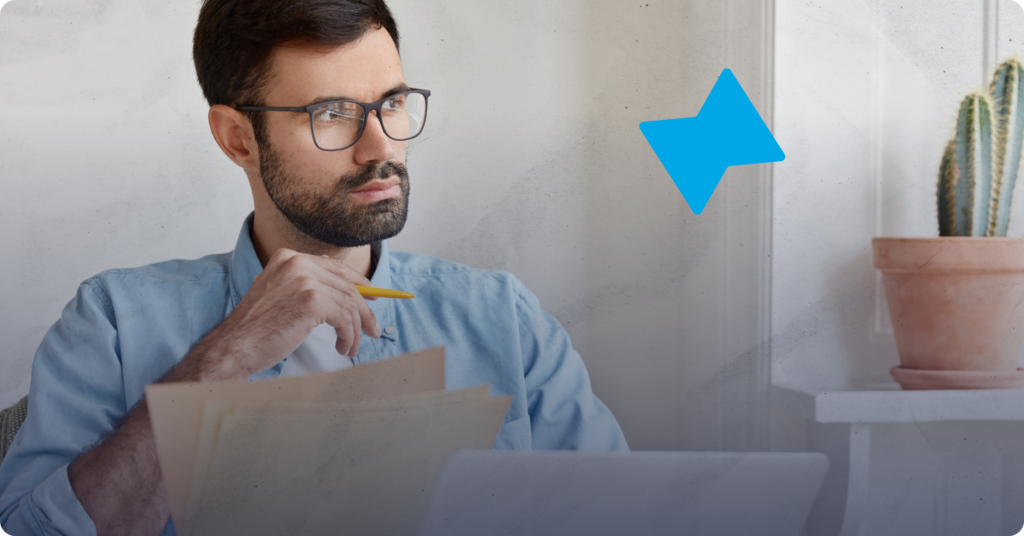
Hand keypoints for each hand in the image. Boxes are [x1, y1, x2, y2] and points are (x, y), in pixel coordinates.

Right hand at [176, 248, 381, 381]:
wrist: (234, 347)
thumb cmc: (257, 329)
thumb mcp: (281, 296)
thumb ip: (308, 286)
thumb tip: (348, 291)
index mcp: (289, 257)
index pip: (335, 267)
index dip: (358, 283)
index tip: (372, 298)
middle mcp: (297, 263)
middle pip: (347, 285)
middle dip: (364, 311)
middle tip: (373, 330)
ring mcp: (304, 280)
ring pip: (349, 304)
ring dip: (356, 330)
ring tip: (350, 347)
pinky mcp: (311, 302)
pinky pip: (345, 318)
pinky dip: (349, 336)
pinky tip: (343, 347)